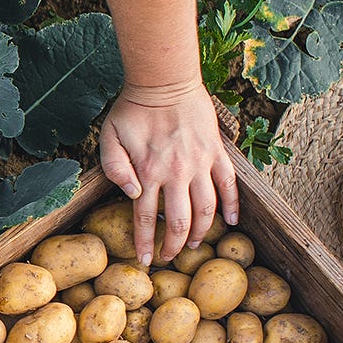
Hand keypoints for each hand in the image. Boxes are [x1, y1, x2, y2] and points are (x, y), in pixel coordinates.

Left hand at [98, 82, 237, 265]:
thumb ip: (115, 168)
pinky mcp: (217, 153)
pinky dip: (232, 205)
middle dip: (174, 246)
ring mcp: (200, 163)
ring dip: (201, 232)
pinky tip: (231, 222)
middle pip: (179, 222)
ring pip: (206, 209)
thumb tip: (132, 195)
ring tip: (195, 245)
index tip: (145, 261)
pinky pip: (230, 184)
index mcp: (148, 172)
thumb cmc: (131, 110)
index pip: (146, 219)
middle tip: (169, 257)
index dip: (145, 244)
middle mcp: (176, 172)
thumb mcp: (109, 137)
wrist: (164, 81)